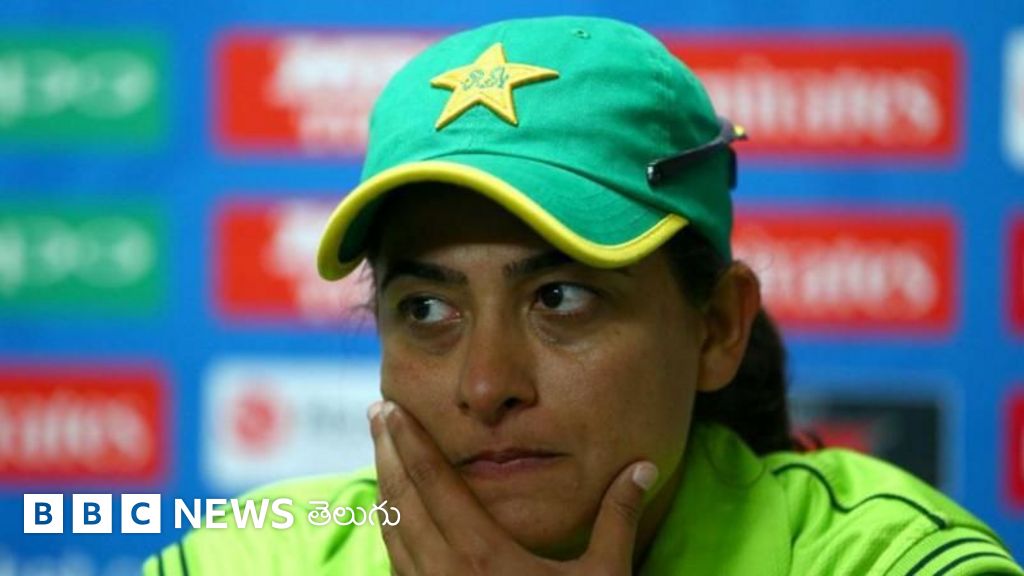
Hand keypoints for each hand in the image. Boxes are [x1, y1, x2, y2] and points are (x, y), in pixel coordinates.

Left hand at [368, 400, 658, 575]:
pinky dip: (390, 526)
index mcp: (483, 555)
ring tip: (381, 449)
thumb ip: (618, 519)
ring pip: (392, 529)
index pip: (434, 482)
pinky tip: (394, 512)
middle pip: (401, 498)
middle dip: (386, 450)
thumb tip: (645, 466)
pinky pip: (396, 560)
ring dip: (383, 483)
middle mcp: (444, 572)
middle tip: (377, 410)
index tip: (393, 407)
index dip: (411, 441)